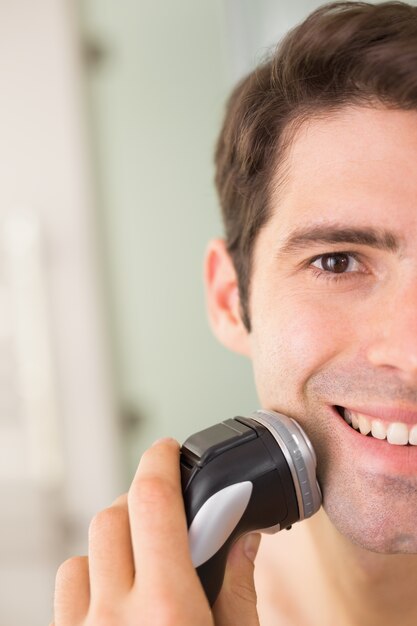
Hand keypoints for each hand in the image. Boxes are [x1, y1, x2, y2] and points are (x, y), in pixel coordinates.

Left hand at [52, 438, 260, 625]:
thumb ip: (239, 591)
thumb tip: (244, 538)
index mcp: (170, 612)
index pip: (153, 501)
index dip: (160, 461)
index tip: (168, 449)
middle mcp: (117, 617)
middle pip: (115, 514)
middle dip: (144, 500)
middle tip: (169, 513)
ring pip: (88, 545)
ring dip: (118, 539)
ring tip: (146, 559)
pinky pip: (69, 583)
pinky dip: (93, 572)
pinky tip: (119, 590)